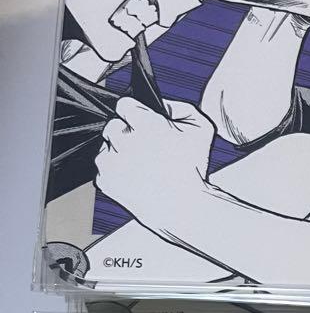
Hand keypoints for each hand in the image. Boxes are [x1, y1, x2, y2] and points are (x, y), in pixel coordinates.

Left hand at [95, 98, 214, 224]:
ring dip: (120, 153)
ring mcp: (111, 162)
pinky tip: (136, 178)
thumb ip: (181, 107)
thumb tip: (160, 104)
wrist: (185, 209)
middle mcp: (124, 141)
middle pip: (112, 125)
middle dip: (127, 133)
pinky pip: (103, 170)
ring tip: (142, 166)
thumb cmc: (194, 170)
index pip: (124, 104)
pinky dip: (116, 173)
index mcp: (145, 124)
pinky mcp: (105, 181)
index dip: (136, 114)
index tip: (144, 125)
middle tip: (146, 149)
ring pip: (106, 147)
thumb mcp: (202, 128)